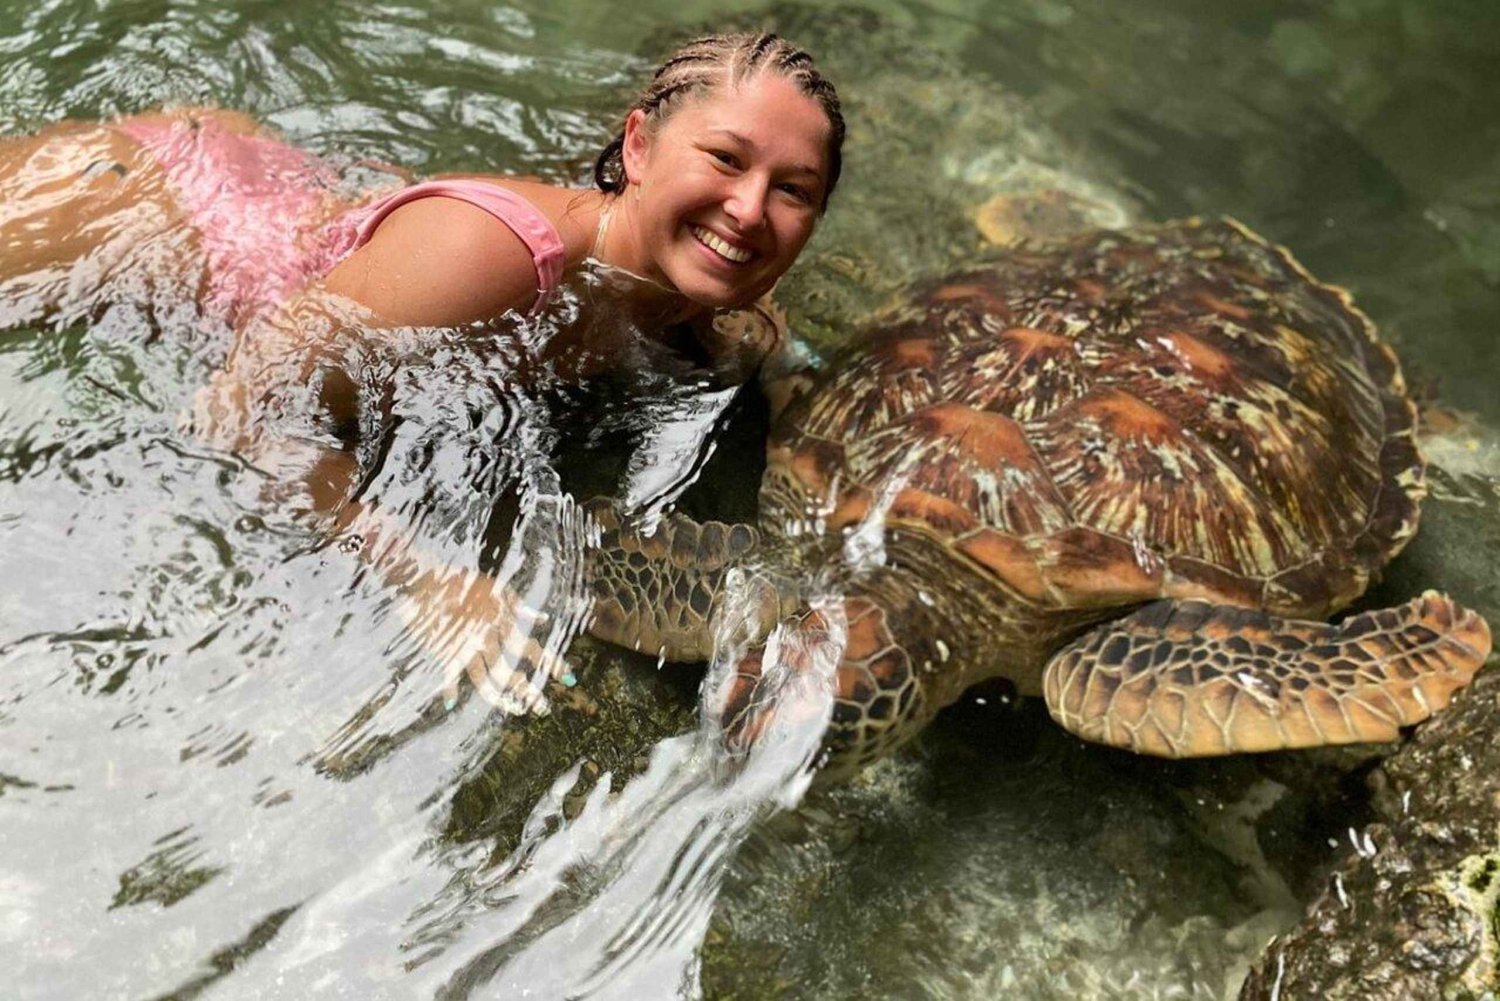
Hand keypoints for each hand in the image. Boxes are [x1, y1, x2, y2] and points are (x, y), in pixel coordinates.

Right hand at [397, 568, 570, 714]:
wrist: (429, 578)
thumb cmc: (463, 581)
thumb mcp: (497, 589)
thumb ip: (519, 606)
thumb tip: (543, 619)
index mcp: (503, 623)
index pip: (533, 648)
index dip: (552, 663)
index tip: (569, 678)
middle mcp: (488, 638)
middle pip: (512, 671)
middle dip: (529, 690)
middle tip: (543, 708)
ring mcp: (467, 646)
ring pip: (486, 679)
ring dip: (500, 697)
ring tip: (515, 710)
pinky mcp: (445, 649)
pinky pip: (449, 674)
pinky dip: (448, 689)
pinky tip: (450, 704)